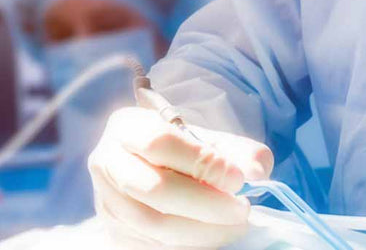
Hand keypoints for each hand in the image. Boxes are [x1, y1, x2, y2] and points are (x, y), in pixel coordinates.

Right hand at [89, 107, 274, 248]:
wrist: (143, 170)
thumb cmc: (178, 150)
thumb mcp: (205, 139)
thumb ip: (236, 150)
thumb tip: (258, 171)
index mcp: (126, 127)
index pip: (160, 143)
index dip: (202, 162)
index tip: (238, 179)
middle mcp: (107, 163)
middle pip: (155, 189)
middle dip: (206, 204)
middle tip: (241, 209)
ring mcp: (107, 203)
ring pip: (156, 225)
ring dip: (204, 230)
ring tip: (234, 224)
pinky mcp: (114, 234)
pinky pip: (155, 247)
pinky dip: (193, 245)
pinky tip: (214, 235)